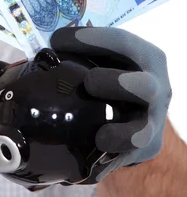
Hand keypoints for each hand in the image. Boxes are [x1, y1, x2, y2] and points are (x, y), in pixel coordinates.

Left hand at [50, 26, 171, 181]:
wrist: (135, 109)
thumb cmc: (111, 73)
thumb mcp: (104, 57)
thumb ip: (81, 53)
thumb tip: (41, 55)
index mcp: (144, 56)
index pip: (122, 43)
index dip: (92, 39)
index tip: (56, 40)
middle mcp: (156, 87)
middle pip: (144, 86)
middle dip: (117, 83)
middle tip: (89, 83)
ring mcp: (153, 121)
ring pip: (143, 130)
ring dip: (121, 132)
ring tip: (100, 136)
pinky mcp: (146, 147)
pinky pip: (129, 155)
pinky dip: (111, 157)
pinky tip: (96, 157)